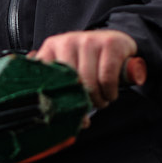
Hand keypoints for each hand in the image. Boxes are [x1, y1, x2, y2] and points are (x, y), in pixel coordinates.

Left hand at [32, 28, 146, 107]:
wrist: (116, 43)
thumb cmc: (89, 63)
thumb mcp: (70, 71)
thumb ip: (60, 90)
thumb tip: (63, 123)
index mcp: (51, 48)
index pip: (45, 76)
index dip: (53, 100)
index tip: (60, 114)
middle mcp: (67, 41)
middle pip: (69, 84)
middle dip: (81, 102)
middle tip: (89, 106)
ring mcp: (89, 40)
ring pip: (89, 83)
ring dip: (98, 100)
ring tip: (101, 100)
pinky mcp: (110, 44)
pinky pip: (106, 78)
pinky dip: (109, 92)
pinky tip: (110, 94)